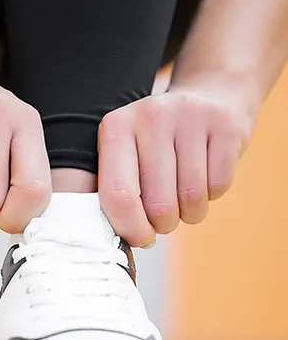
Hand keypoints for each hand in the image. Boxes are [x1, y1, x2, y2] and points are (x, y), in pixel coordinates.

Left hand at [98, 72, 259, 246]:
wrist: (210, 96)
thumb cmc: (160, 142)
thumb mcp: (127, 152)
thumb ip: (115, 190)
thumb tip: (114, 243)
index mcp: (116, 127)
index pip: (118, 194)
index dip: (131, 229)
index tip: (142, 238)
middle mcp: (151, 116)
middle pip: (159, 204)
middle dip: (164, 223)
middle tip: (166, 214)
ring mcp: (190, 116)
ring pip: (192, 198)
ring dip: (191, 211)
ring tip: (185, 194)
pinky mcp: (225, 124)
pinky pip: (219, 186)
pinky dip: (213, 194)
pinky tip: (206, 175)